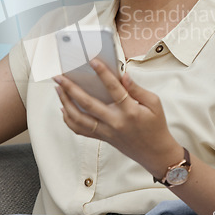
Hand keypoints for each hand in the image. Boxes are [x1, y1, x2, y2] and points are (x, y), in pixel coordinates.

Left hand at [55, 59, 181, 174]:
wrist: (155, 153)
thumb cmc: (156, 126)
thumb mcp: (154, 104)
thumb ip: (138, 89)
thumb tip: (124, 76)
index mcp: (130, 111)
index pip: (114, 89)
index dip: (103, 73)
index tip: (93, 61)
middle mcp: (114, 122)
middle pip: (87, 104)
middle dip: (70, 89)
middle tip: (60, 77)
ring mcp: (106, 131)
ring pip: (79, 119)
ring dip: (66, 103)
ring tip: (58, 90)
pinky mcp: (102, 138)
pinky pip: (80, 130)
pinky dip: (69, 119)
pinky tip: (64, 108)